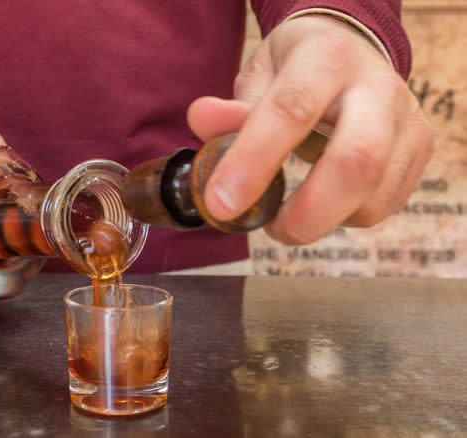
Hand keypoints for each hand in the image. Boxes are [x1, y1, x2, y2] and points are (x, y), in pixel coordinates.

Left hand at [187, 14, 433, 243]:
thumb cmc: (295, 69)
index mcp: (325, 59)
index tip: (221, 203)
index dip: (253, 162)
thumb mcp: (257, 75)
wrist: (351, 50)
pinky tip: (324, 201)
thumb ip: (231, 109)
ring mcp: (406, 120)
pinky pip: (384, 206)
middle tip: (270, 228)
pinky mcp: (420, 150)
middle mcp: (377, 87)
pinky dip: (345, 218)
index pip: (291, 111)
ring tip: (291, 213)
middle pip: (356, 162)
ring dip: (324, 221)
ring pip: (375, 196)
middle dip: (308, 213)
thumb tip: (202, 122)